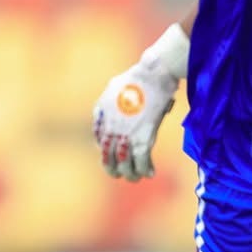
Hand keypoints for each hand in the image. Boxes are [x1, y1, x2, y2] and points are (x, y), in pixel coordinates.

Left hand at [91, 56, 179, 181]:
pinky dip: (146, 169)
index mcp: (102, 118)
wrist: (151, 74)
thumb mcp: (111, 88)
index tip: (115, 158)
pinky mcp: (143, 137)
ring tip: (136, 177)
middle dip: (114, 170)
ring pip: (124, 164)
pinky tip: (150, 173)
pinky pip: (142, 161)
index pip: (100, 144)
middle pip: (108, 159)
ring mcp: (126, 135)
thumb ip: (106, 104)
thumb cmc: (136, 77)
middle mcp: (111, 130)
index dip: (107, 154)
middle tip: (122, 174)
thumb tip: (105, 116)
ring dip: (130, 174)